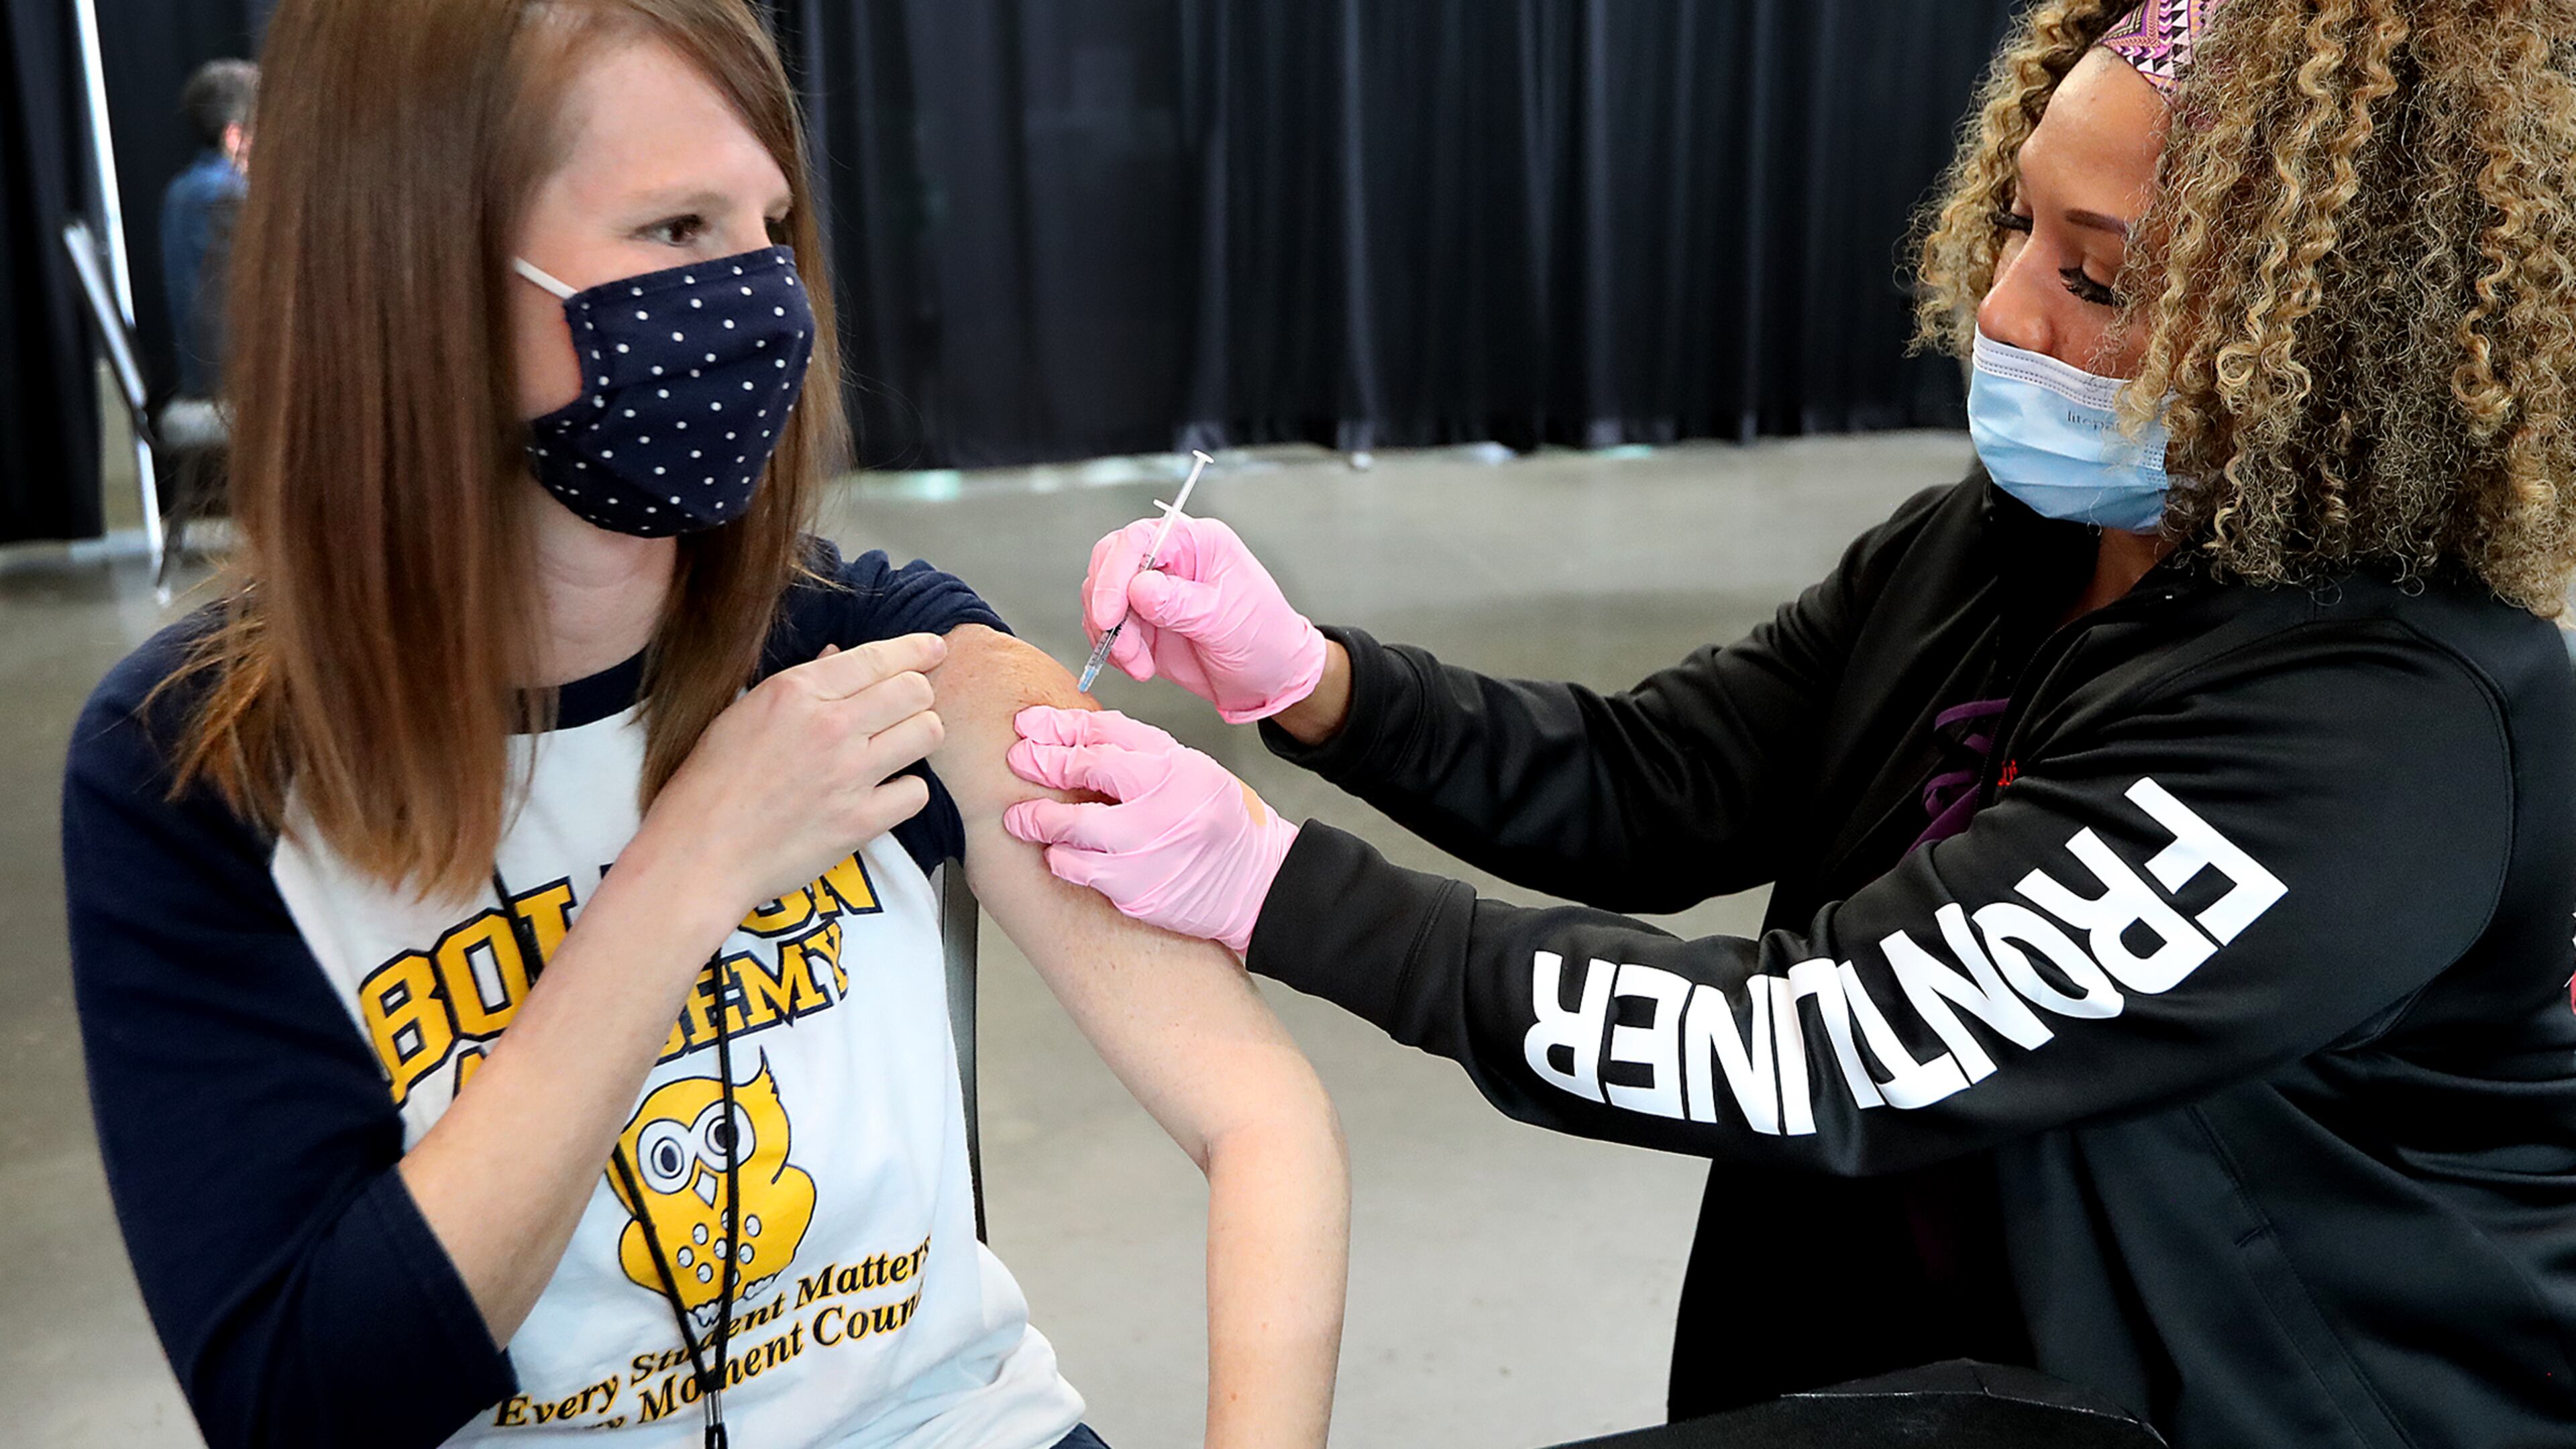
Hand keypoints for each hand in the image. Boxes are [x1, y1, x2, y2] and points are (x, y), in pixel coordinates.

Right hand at [639, 634, 949, 919]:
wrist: (698, 854)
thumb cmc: (710, 784)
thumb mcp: (744, 713)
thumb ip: (800, 683)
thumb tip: (839, 657)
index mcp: (796, 691)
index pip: (878, 657)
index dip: (917, 650)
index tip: (934, 650)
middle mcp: (829, 726)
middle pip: (915, 690)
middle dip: (919, 694)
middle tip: (908, 707)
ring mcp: (848, 774)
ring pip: (927, 733)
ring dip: (918, 737)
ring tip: (897, 748)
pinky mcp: (860, 821)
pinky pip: (917, 792)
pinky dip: (907, 791)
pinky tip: (885, 793)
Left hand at [1002, 707, 1297, 954]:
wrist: (1256, 885)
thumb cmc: (1218, 823)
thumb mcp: (1191, 770)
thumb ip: (1140, 752)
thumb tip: (1074, 735)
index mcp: (1178, 767)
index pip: (1108, 735)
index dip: (1060, 727)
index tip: (1029, 726)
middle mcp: (1165, 805)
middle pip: (1088, 772)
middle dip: (1043, 764)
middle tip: (1018, 761)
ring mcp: (1151, 851)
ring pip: (1074, 829)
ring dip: (1040, 821)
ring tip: (1022, 818)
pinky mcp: (1139, 891)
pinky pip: (1082, 873)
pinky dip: (1064, 861)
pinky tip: (1058, 856)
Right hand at [1084, 515, 1328, 723]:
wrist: (1267, 679)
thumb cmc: (1263, 638)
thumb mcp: (1225, 620)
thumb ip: (1181, 604)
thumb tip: (1139, 587)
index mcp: (1195, 542)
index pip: (1138, 539)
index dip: (1116, 574)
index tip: (1110, 614)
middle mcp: (1168, 559)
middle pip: (1109, 562)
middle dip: (1107, 607)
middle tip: (1122, 645)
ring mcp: (1150, 590)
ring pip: (1101, 597)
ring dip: (1112, 635)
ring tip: (1140, 663)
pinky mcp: (1140, 620)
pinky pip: (1106, 627)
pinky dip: (1112, 649)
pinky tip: (1137, 665)